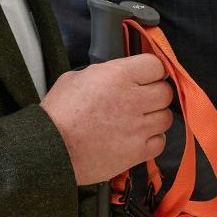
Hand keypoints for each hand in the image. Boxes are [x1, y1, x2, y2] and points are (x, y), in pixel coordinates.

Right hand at [43, 54, 172, 185]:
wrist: (49, 149)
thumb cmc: (57, 114)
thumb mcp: (76, 78)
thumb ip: (104, 74)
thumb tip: (117, 76)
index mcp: (119, 75)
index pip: (156, 65)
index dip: (150, 71)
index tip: (145, 77)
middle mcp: (134, 99)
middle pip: (166, 92)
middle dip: (154, 94)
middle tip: (140, 100)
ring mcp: (138, 127)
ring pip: (167, 117)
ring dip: (155, 118)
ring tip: (138, 121)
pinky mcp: (137, 151)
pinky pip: (160, 142)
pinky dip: (152, 140)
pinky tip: (137, 138)